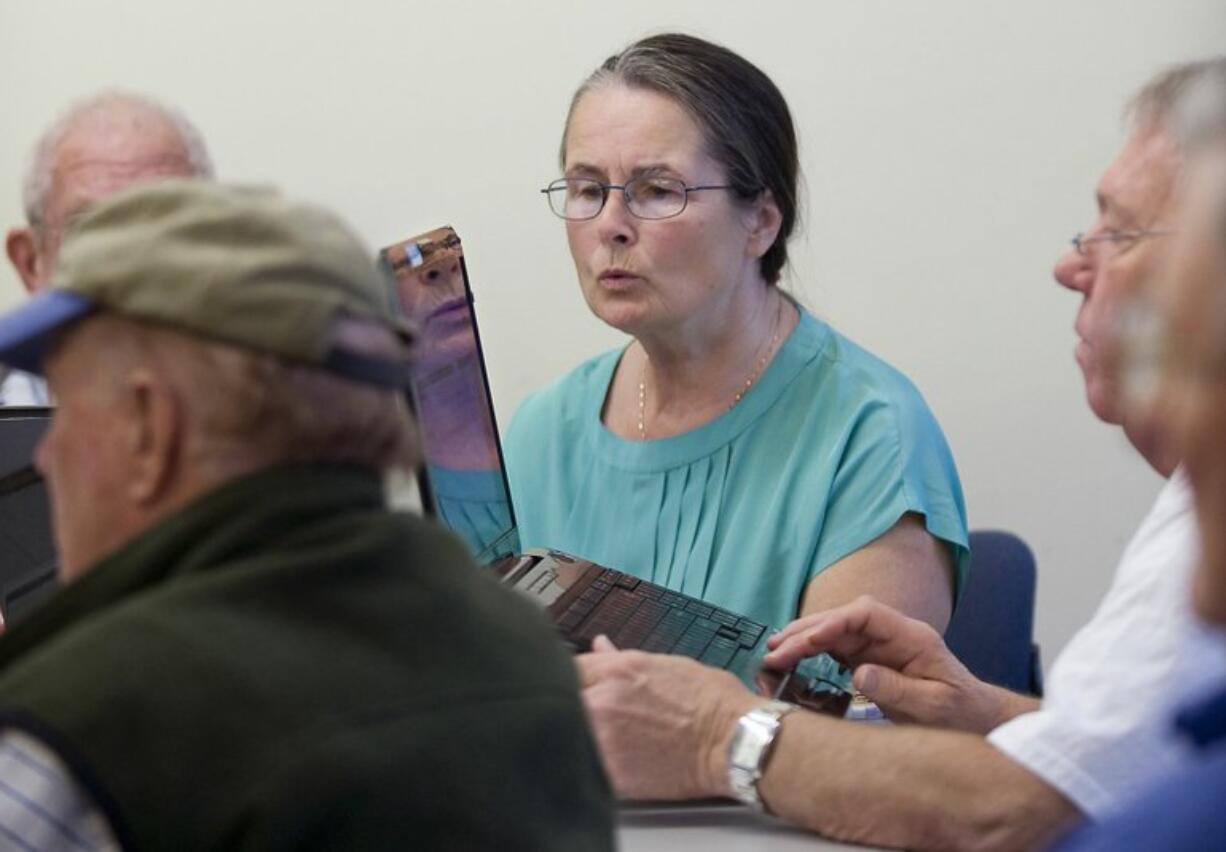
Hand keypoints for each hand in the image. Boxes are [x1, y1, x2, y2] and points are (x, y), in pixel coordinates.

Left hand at [575, 636, 762, 799]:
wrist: (734, 743)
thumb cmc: (710, 703)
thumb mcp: (667, 665)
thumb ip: (621, 659)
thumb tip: (599, 646)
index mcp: (617, 670)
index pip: (567, 668)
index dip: (575, 678)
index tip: (582, 686)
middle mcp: (603, 702)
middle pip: (562, 700)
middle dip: (574, 705)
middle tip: (595, 714)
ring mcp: (604, 740)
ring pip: (569, 734)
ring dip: (580, 734)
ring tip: (611, 738)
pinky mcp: (611, 775)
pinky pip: (585, 764)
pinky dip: (593, 762)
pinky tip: (616, 759)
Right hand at [764, 596, 1007, 734]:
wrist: (976, 718)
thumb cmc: (960, 712)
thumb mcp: (933, 706)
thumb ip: (897, 689)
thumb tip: (858, 673)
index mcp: (912, 636)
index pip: (865, 614)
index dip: (832, 622)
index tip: (806, 641)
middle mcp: (893, 634)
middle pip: (843, 619)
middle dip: (807, 630)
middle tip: (775, 650)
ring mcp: (881, 644)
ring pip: (836, 631)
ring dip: (804, 638)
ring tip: (774, 651)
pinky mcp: (872, 658)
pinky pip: (837, 647)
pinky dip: (813, 650)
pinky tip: (793, 657)